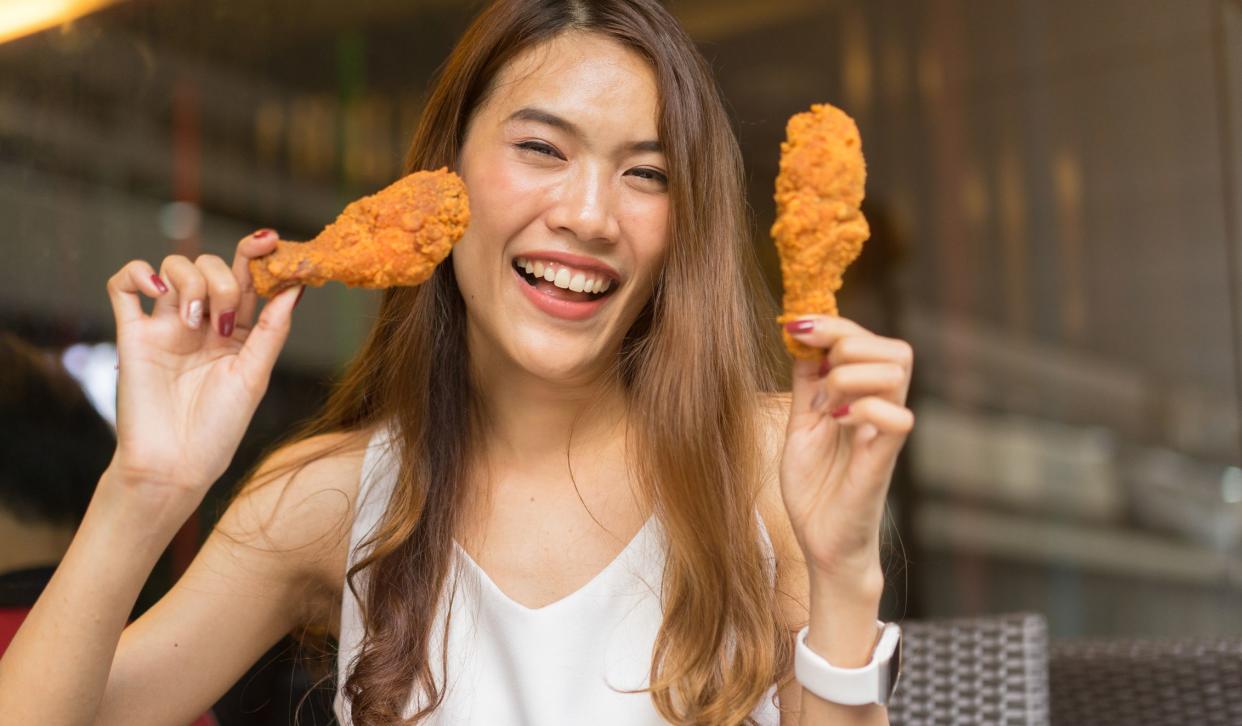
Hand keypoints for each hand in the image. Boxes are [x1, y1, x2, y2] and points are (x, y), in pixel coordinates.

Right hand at [105, 230, 300, 506]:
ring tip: (194, 322)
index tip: (270, 240)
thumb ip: (272, 330)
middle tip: (223, 322)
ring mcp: (166, 325)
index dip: (257, 254)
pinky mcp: (131, 333)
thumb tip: (297, 287)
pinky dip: (138, 273)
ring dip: (190, 282)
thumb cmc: (219, 429)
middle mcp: (202, 322)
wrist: (173, 465)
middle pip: (210, 265)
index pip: (246, 278)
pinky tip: (156, 291)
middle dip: (223, 281)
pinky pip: (124, 285)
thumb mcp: (254, 376)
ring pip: (172, 266)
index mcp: (238, 331)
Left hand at [779, 315, 913, 583]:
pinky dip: (865, 410)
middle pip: (895, 347)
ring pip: (896, 372)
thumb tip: (802, 337)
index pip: (868, 339)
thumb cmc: (815, 485)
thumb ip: (806, 383)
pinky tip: (837, 423)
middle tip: (818, 377)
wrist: (820, 540)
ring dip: (850, 376)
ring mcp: (886, 433)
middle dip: (847, 343)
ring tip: (826, 406)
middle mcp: (882, 409)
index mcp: (863, 396)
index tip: (796, 326)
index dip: (835, 324)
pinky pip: (899, 419)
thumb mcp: (801, 423)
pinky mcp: (884, 460)